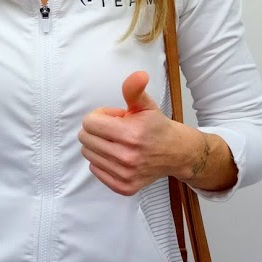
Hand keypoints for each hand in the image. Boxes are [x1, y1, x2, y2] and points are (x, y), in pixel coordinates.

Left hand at [78, 72, 187, 195]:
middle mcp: (127, 157)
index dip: (100, 116)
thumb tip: (139, 75)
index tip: (115, 118)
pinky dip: (101, 161)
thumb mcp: (145, 105)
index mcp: (130, 134)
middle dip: (97, 130)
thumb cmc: (156, 127)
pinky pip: (95, 170)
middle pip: (85, 138)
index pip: (89, 122)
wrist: (176, 153)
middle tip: (115, 130)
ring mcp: (125, 174)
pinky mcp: (124, 186)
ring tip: (117, 142)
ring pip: (88, 154)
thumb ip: (134, 89)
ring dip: (98, 145)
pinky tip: (117, 155)